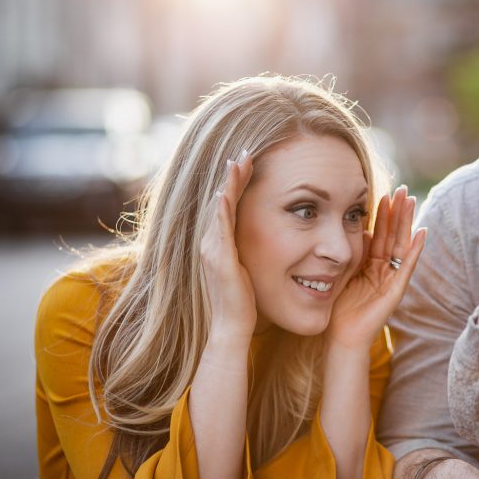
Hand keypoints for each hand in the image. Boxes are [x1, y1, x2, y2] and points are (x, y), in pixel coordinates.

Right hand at [199, 152, 256, 339]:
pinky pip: (219, 229)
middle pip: (222, 200)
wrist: (232, 327)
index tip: (248, 162)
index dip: (237, 182)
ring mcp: (212, 250)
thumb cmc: (245, 300)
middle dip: (232, 176)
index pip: (229, 204)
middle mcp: (211, 243)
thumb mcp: (249, 267)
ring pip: (219, 209)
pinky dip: (222, 210)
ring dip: (227, 185)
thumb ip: (251, 251)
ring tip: (236, 162)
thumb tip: (267, 239)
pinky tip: (225, 193)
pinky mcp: (218, 260)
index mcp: (220, 243)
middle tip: (243, 151)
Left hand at [327, 186, 425, 352]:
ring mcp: (392, 279)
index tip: (386, 193)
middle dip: (398, 213)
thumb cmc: (340, 307)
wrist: (342, 335)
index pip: (381, 234)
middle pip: (394, 235)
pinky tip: (422, 233)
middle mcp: (385, 270)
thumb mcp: (345, 272)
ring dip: (407, 223)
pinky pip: (407, 267)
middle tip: (403, 190)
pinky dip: (415, 250)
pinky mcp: (396, 290)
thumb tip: (362, 228)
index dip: (384, 215)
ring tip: (412, 201)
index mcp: (372, 265)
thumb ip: (355, 252)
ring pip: (402, 245)